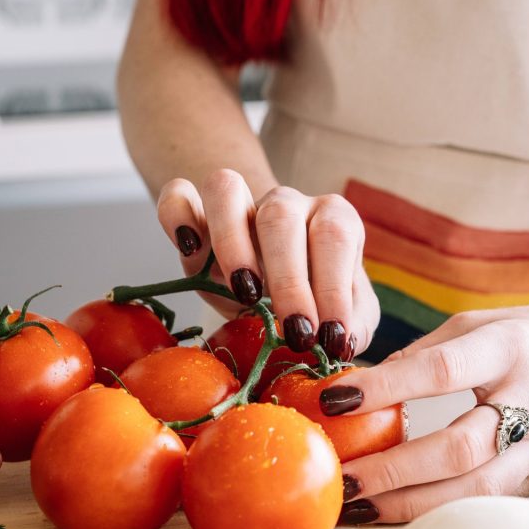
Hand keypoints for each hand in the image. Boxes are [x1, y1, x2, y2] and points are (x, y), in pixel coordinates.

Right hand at [156, 169, 379, 359]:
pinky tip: (188, 249)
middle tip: (293, 332)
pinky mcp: (195, 213)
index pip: (335, 237)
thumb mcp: (340, 318)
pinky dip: (177, 215)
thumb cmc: (313, 304)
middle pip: (281, 215)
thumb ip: (352, 325)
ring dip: (231, 241)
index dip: (334, 288)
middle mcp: (286, 201)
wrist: (273, 291)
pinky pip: (178, 194)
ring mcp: (239, 202)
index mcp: (332, 218)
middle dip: (289, 280)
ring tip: (242, 291)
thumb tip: (341, 340)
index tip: (330, 337)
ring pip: (225, 188)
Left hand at [326, 301, 528, 523]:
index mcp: (510, 349)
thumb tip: (362, 386)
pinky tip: (394, 512)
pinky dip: (436, 510)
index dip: (385, 388)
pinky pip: (486, 503)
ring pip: (474, 491)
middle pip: (458, 448)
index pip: (442, 371)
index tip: (332, 399)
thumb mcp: (483, 323)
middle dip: (392, 469)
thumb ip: (426, 353)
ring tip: (355, 506)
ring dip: (408, 505)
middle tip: (340, 478)